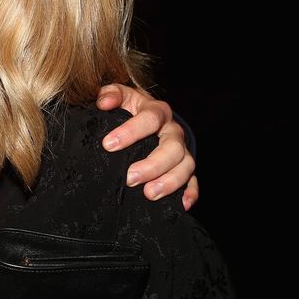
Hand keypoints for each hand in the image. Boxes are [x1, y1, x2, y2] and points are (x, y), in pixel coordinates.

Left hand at [95, 84, 197, 209]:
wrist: (149, 118)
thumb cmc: (131, 109)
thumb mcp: (121, 96)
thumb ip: (111, 94)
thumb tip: (104, 102)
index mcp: (158, 111)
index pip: (150, 118)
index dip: (130, 131)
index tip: (108, 145)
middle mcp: (173, 131)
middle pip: (172, 147)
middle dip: (152, 164)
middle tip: (130, 178)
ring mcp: (181, 150)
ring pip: (185, 166)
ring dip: (169, 181)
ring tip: (149, 194)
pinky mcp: (185, 167)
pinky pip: (193, 180)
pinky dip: (190, 192)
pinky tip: (181, 204)